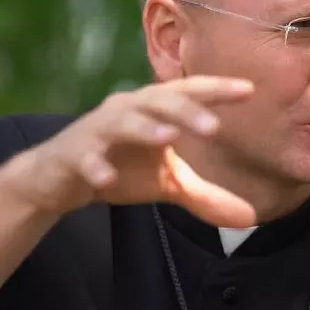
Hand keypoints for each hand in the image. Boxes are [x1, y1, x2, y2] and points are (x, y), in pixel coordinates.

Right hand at [12, 76, 257, 227]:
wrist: (59, 178)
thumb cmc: (120, 166)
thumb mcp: (167, 182)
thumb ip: (205, 196)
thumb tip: (250, 219)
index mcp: (154, 110)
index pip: (190, 94)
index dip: (217, 90)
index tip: (249, 90)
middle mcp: (127, 110)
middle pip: (160, 102)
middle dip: (186, 111)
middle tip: (214, 127)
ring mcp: (98, 129)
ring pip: (122, 120)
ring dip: (144, 128)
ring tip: (168, 138)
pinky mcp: (72, 153)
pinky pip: (84, 156)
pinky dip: (95, 165)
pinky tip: (106, 178)